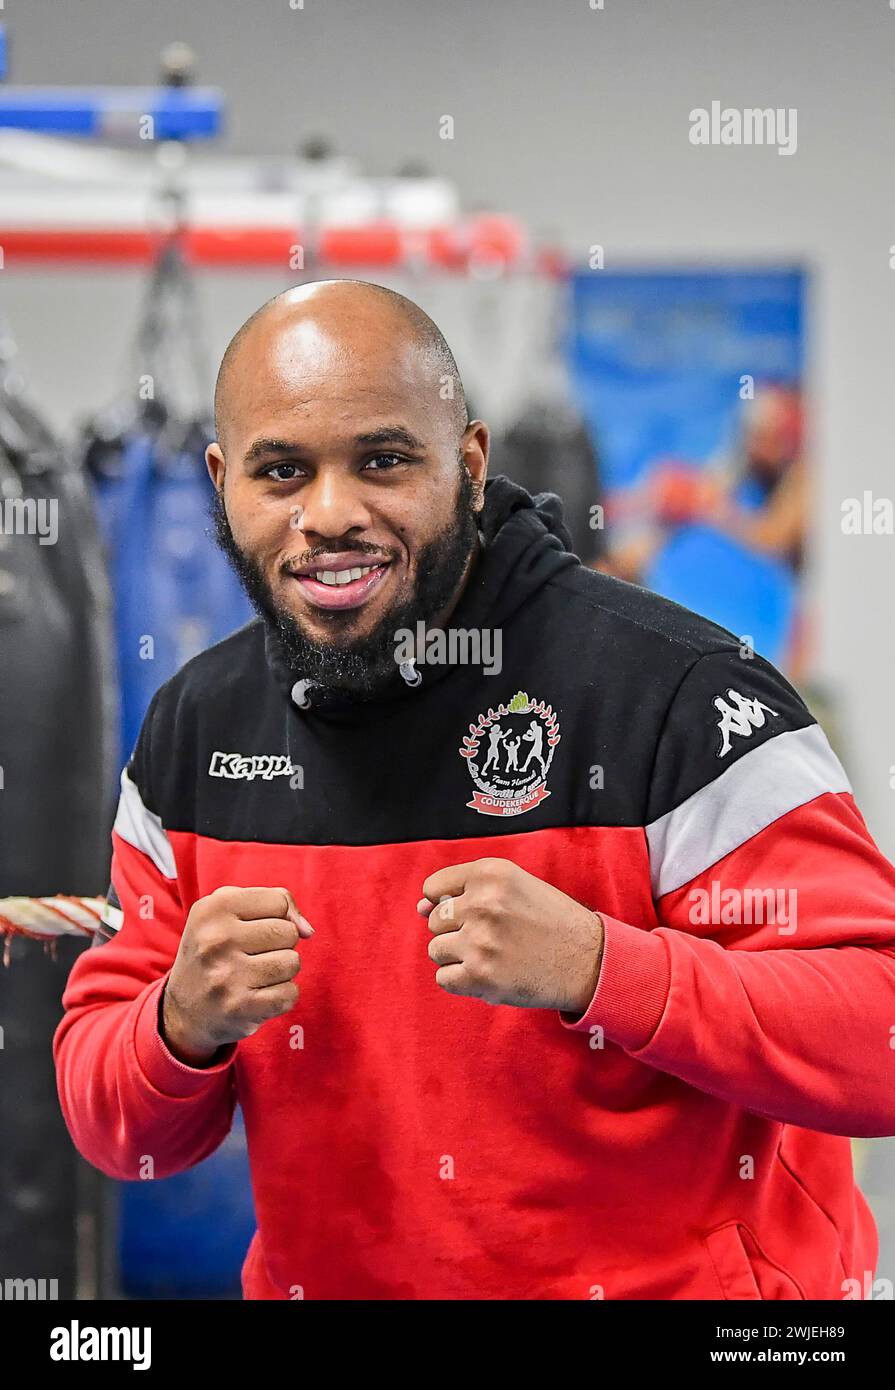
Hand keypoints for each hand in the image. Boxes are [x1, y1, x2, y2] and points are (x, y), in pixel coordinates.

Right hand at [162, 886, 313, 1065]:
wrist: (184, 1010)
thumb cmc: (217, 950)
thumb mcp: (230, 911)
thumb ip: (277, 903)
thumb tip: (308, 930)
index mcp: (211, 909)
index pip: (279, 901)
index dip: (275, 916)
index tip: (251, 929)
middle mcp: (216, 940)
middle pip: (288, 932)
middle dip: (280, 944)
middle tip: (252, 956)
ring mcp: (227, 976)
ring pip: (292, 962)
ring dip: (282, 970)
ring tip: (255, 975)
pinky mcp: (240, 1008)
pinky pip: (290, 993)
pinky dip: (282, 995)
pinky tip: (259, 996)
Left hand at [418, 858, 602, 1012]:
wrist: (587, 960)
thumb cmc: (549, 920)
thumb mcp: (513, 888)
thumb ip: (464, 891)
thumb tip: (419, 907)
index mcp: (491, 874)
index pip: (433, 888)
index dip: (449, 903)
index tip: (473, 913)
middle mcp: (483, 903)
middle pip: (434, 921)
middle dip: (456, 931)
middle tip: (492, 936)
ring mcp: (480, 941)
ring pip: (436, 950)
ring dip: (458, 956)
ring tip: (492, 955)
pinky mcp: (480, 976)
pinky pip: (444, 978)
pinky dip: (461, 980)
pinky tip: (489, 973)